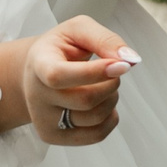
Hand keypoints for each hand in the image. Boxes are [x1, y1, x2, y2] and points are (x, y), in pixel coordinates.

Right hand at [0, 16, 136, 144]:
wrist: (36, 72)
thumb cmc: (60, 49)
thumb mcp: (78, 30)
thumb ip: (104, 39)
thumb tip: (130, 60)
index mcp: (38, 64)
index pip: (58, 76)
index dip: (93, 73)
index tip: (122, 65)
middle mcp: (36, 95)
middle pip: (85, 100)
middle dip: (112, 84)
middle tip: (114, 70)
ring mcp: (43, 120)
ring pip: (94, 118)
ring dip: (112, 99)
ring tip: (106, 85)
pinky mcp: (53, 136)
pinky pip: (96, 135)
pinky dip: (110, 118)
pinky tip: (104, 103)